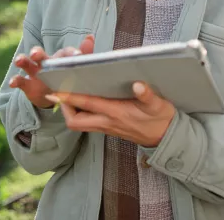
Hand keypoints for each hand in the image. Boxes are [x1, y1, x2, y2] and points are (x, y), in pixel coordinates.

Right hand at [8, 35, 94, 108]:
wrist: (54, 95)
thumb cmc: (68, 78)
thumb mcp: (77, 70)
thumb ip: (85, 55)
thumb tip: (90, 36)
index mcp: (61, 58)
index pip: (66, 52)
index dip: (72, 53)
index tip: (79, 55)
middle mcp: (46, 62)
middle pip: (40, 54)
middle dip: (37, 52)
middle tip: (36, 54)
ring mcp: (35, 72)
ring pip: (27, 63)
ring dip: (22, 60)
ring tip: (19, 60)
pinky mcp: (27, 84)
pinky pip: (20, 81)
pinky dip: (16, 81)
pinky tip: (12, 83)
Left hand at [46, 81, 175, 147]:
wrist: (166, 138)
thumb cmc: (161, 119)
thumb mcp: (158, 105)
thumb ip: (147, 95)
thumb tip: (138, 84)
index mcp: (116, 113)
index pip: (87, 104)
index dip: (70, 98)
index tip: (57, 90)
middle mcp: (107, 122)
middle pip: (75, 121)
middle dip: (64, 107)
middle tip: (62, 91)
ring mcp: (107, 127)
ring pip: (80, 123)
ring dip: (71, 111)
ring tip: (71, 94)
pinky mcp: (109, 128)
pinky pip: (88, 123)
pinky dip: (81, 112)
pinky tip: (84, 100)